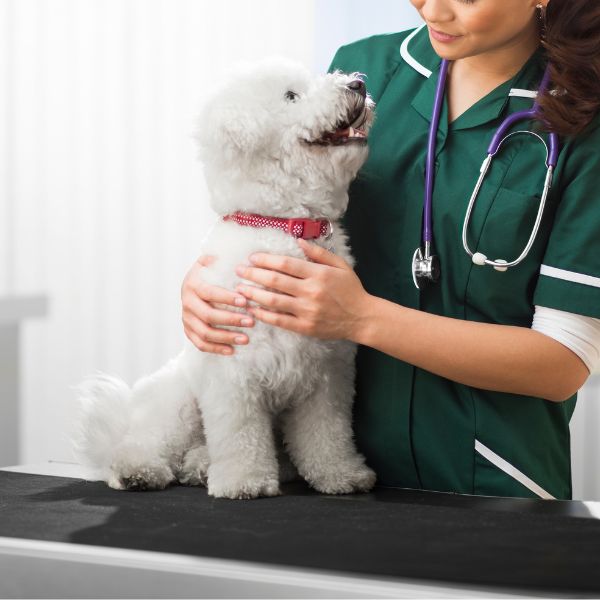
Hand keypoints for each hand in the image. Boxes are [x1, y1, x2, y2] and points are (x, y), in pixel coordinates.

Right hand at [181, 255, 254, 354]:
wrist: (193, 282)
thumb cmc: (209, 271)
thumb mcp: (212, 260)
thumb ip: (221, 258)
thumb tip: (238, 257)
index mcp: (193, 283)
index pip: (209, 292)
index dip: (226, 298)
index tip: (245, 301)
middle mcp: (187, 302)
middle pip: (208, 315)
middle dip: (231, 319)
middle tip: (251, 322)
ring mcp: (186, 318)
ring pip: (205, 333)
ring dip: (226, 337)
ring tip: (246, 339)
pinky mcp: (189, 330)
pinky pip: (200, 344)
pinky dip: (216, 349)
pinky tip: (232, 350)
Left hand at [235, 239, 371, 341]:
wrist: (362, 318)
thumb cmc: (351, 290)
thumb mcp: (340, 266)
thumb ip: (319, 253)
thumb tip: (298, 241)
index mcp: (318, 274)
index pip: (285, 264)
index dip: (266, 260)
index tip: (252, 258)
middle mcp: (310, 292)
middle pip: (274, 281)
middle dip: (253, 274)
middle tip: (238, 271)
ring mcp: (307, 311)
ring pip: (273, 301)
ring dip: (253, 294)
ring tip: (239, 289)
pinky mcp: (305, 327)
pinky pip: (279, 320)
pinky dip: (263, 315)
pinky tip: (252, 309)